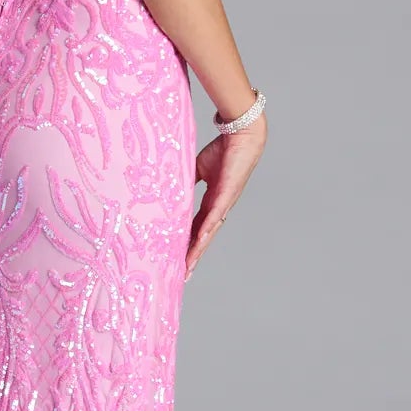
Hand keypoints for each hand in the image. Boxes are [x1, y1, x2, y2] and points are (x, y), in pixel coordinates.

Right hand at [186, 113, 264, 281]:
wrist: (241, 136)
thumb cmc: (223, 151)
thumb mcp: (198, 168)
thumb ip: (186, 180)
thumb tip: (168, 186)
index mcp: (211, 202)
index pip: (196, 228)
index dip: (188, 243)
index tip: (179, 258)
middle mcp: (219, 207)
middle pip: (203, 237)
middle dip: (193, 255)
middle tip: (183, 274)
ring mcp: (224, 203)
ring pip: (209, 232)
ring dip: (199, 250)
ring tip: (188, 265)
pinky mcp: (227, 195)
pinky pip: (215, 215)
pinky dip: (207, 229)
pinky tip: (200, 241)